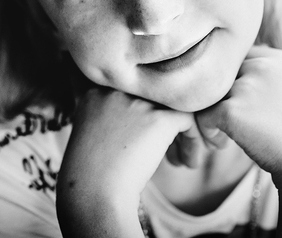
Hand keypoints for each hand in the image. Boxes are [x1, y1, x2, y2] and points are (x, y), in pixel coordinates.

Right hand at [56, 86, 195, 236]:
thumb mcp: (90, 134)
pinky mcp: (158, 119)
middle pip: (153, 97)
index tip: (146, 139)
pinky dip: (192, 141)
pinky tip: (188, 162)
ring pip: (172, 107)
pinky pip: (187, 120)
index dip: (143, 115)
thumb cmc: (89, 174)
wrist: (93, 192)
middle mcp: (117, 89)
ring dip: (180, 133)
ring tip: (180, 159)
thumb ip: (108, 118)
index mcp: (96, 90)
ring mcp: (137, 102)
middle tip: (168, 149)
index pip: (132, 92)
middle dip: (162, 123)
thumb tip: (136, 124)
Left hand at [195, 45, 281, 236]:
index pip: (236, 60)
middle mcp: (262, 66)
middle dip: (218, 99)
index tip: (238, 106)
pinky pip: (202, 116)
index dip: (231, 83)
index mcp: (277, 59)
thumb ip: (264, 77)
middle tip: (228, 125)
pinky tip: (221, 145)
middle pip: (219, 76)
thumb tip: (228, 76)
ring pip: (207, 95)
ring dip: (211, 116)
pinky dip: (207, 132)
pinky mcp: (232, 110)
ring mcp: (247, 87)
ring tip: (224, 137)